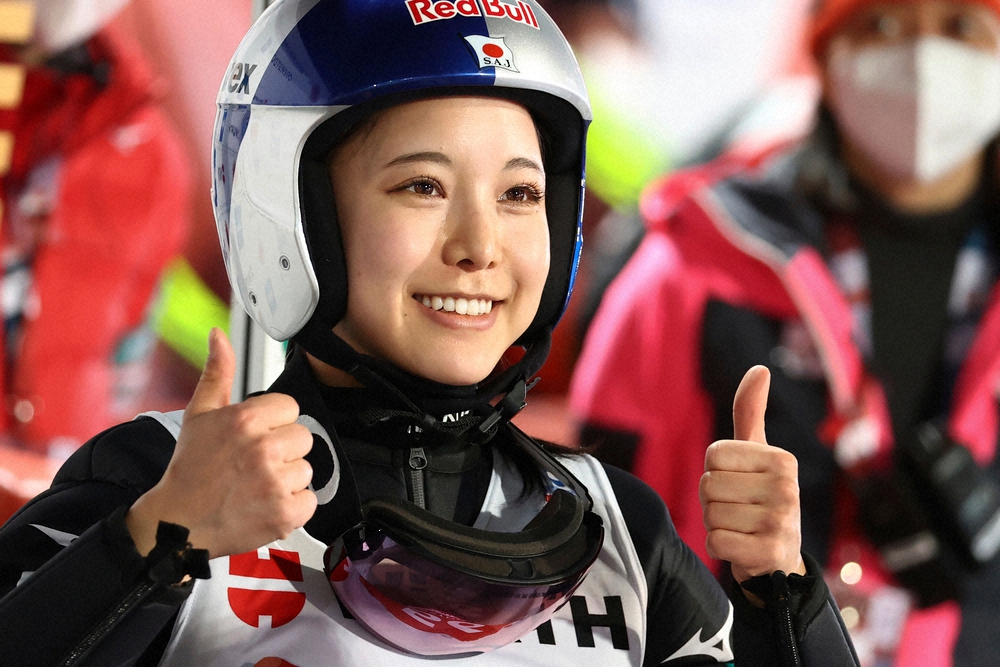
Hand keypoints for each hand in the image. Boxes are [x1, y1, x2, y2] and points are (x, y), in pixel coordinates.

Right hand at [127, 328, 316, 557]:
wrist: (176, 525)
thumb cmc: (189, 470)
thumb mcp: (199, 414)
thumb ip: (217, 372)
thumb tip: (218, 335)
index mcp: (246, 420)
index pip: (290, 408)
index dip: (274, 423)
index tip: (254, 437)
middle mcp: (263, 449)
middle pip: (303, 438)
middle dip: (283, 450)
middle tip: (254, 464)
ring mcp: (275, 483)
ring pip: (307, 469)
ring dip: (287, 479)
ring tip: (256, 485)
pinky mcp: (284, 514)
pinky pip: (310, 500)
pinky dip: (292, 507)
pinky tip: (265, 504)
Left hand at [699, 365, 805, 583]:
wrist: (778, 559)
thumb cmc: (760, 497)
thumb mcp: (757, 454)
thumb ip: (751, 412)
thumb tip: (759, 368)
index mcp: (781, 459)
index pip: (713, 455)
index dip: (715, 472)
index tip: (737, 483)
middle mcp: (787, 487)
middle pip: (708, 485)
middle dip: (713, 501)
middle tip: (738, 510)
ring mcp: (782, 521)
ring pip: (710, 514)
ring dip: (716, 524)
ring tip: (741, 527)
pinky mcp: (770, 551)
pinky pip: (714, 541)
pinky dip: (719, 547)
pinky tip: (741, 546)